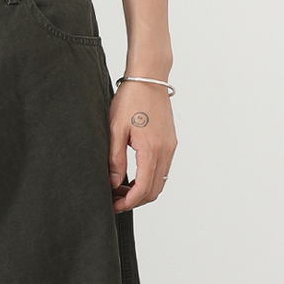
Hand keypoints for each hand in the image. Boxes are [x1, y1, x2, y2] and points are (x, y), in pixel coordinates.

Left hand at [108, 81, 176, 212]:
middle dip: (134, 201)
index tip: (114, 206)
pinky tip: (131, 177)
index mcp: (151, 149)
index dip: (128, 202)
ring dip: (141, 191)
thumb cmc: (130, 99)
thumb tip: (113, 183)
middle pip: (154, 190)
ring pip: (159, 182)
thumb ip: (115, 159)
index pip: (143, 188)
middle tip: (115, 200)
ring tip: (120, 189)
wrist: (149, 78)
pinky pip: (162, 170)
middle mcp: (165, 150)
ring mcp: (170, 147)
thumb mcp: (115, 130)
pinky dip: (148, 180)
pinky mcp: (170, 143)